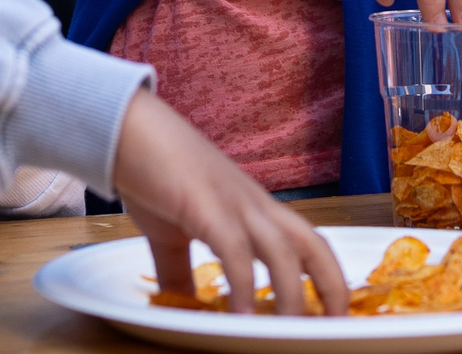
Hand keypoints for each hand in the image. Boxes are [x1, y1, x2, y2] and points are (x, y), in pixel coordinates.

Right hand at [114, 90, 347, 314]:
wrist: (126, 129)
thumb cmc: (151, 174)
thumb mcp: (170, 234)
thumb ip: (180, 273)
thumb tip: (184, 310)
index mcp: (254, 209)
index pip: (307, 243)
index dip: (327, 278)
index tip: (335, 314)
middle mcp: (255, 205)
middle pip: (313, 245)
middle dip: (331, 286)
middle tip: (335, 327)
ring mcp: (235, 203)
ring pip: (284, 251)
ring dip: (292, 296)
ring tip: (289, 334)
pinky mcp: (208, 206)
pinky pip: (236, 250)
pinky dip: (244, 286)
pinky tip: (241, 316)